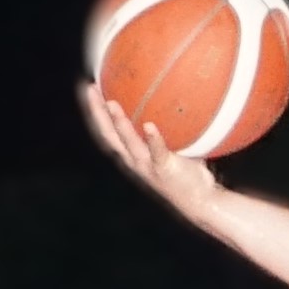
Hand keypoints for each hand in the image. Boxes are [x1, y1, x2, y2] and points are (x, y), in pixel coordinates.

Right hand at [79, 79, 219, 219]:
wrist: (199, 200)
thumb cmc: (186, 169)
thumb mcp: (174, 143)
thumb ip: (169, 123)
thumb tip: (175, 92)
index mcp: (131, 154)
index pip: (107, 130)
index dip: (96, 112)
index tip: (89, 88)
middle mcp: (134, 160)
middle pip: (108, 135)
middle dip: (97, 112)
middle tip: (90, 89)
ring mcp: (147, 166)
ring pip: (128, 144)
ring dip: (119, 124)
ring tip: (112, 104)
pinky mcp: (164, 170)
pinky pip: (157, 153)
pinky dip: (152, 139)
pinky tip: (149, 126)